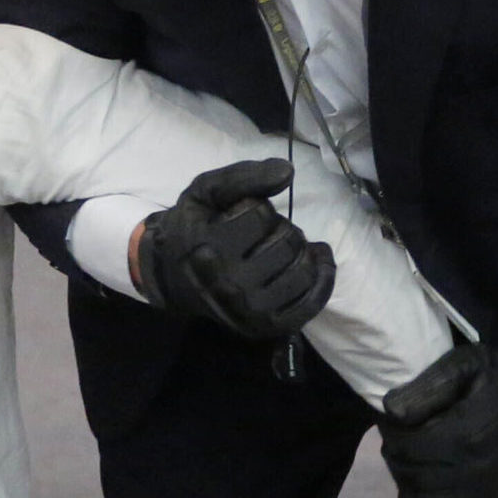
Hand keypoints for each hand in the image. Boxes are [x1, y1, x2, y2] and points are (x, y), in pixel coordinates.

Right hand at [133, 160, 334, 340]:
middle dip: (280, 229)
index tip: (239, 216)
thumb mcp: (205, 193)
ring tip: (283, 248)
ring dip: (301, 251)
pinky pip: (312, 301)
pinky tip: (317, 260)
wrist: (175, 279)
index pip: (260, 214)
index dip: (255, 207)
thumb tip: (287, 171)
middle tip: (262, 235)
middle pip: (287, 241)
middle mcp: (229, 284)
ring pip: (303, 269)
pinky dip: (322, 277)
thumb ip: (242, 176)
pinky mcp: (268, 326)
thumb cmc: (193, 230)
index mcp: (208, 249)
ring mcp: (251, 309)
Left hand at [380, 337, 497, 497]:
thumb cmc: (496, 379)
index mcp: (462, 436)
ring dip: (407, 487)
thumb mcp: (461, 368)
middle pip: (411, 477)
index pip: (404, 449)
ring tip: (409, 468)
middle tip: (397, 446)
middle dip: (396, 460)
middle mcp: (473, 470)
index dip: (390, 438)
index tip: (390, 427)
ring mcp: (485, 493)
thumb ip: (425, 388)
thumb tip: (390, 413)